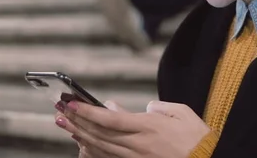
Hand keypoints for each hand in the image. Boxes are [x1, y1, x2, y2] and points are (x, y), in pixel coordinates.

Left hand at [56, 100, 210, 157]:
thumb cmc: (197, 139)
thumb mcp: (182, 113)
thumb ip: (159, 107)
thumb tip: (143, 108)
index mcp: (148, 126)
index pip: (109, 118)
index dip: (87, 111)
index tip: (71, 103)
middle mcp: (138, 144)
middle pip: (99, 134)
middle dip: (76, 122)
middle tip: (59, 113)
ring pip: (101, 148)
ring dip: (80, 136)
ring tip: (65, 126)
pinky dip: (94, 153)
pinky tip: (83, 147)